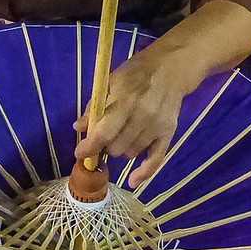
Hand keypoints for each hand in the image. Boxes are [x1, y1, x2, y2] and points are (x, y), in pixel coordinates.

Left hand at [74, 49, 195, 187]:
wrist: (172, 68)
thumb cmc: (137, 72)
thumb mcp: (111, 81)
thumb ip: (94, 105)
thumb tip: (78, 128)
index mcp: (126, 99)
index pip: (105, 132)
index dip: (90, 147)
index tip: (80, 154)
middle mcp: (143, 115)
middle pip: (116, 147)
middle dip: (104, 148)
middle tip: (102, 140)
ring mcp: (157, 126)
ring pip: (131, 153)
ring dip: (120, 151)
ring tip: (118, 139)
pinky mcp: (169, 133)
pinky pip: (156, 159)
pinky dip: (144, 172)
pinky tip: (132, 181)